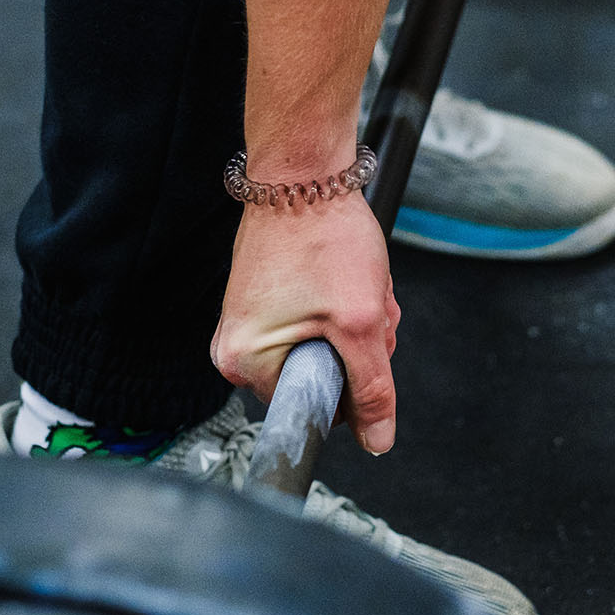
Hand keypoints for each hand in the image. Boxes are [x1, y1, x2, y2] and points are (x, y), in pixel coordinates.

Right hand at [211, 192, 401, 454]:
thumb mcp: (361, 323)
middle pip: (318, 376)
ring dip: (354, 324)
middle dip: (356, 346)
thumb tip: (378, 440)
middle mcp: (236, 347)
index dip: (349, 380)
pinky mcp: (265, 301)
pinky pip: (314, 323)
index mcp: (245, 361)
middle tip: (360, 307)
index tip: (357, 341)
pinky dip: (342, 306)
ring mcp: (249, 322)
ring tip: (353, 285)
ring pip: (324, 348)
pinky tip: (344, 277)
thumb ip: (372, 390)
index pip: (313, 404)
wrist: (306, 174)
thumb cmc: (322, 236)